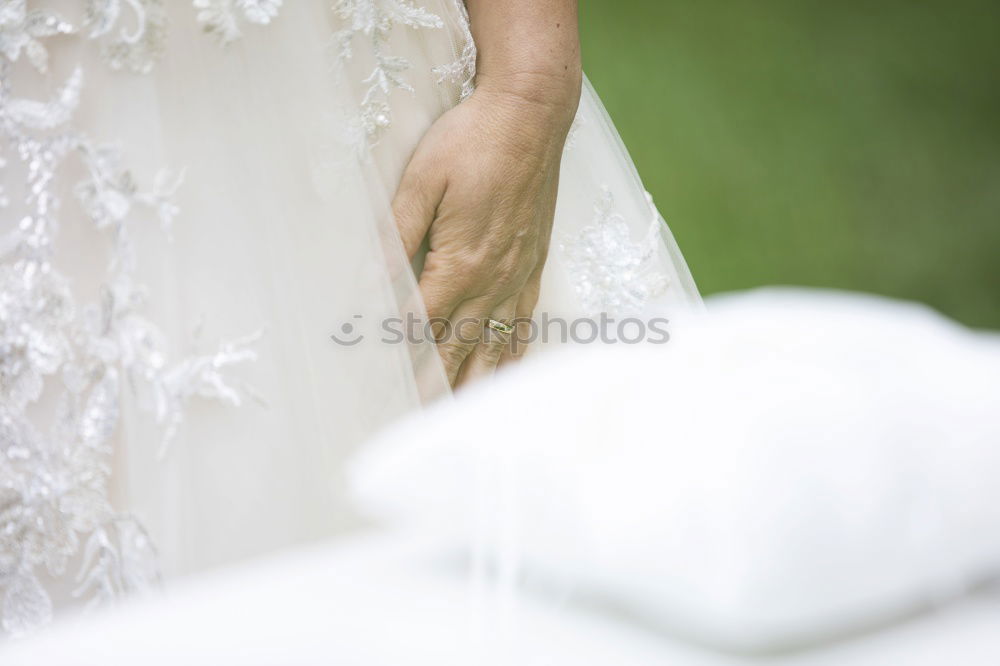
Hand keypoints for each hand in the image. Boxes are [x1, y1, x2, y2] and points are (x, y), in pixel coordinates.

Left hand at [392, 77, 578, 387]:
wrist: (531, 115)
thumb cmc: (472, 140)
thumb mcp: (421, 180)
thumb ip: (395, 233)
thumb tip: (368, 279)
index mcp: (461, 262)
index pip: (421, 324)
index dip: (398, 358)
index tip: (381, 390)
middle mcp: (494, 279)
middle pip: (458, 345)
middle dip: (436, 386)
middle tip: (418, 423)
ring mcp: (518, 275)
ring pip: (494, 344)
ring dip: (475, 383)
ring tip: (460, 416)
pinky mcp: (534, 264)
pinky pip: (524, 322)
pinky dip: (513, 353)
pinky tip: (506, 372)